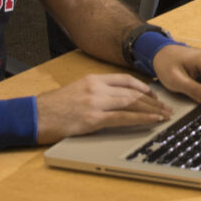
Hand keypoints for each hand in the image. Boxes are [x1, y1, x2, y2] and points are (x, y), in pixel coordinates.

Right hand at [36, 73, 171, 142]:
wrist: (34, 115)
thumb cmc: (52, 107)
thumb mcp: (76, 91)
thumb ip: (95, 92)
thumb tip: (115, 100)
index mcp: (93, 79)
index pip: (125, 79)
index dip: (143, 87)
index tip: (154, 95)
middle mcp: (97, 88)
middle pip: (133, 92)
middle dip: (152, 101)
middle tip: (166, 108)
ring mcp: (96, 103)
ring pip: (132, 103)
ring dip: (152, 110)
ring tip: (165, 115)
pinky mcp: (93, 119)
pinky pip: (123, 118)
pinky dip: (142, 119)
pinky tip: (152, 121)